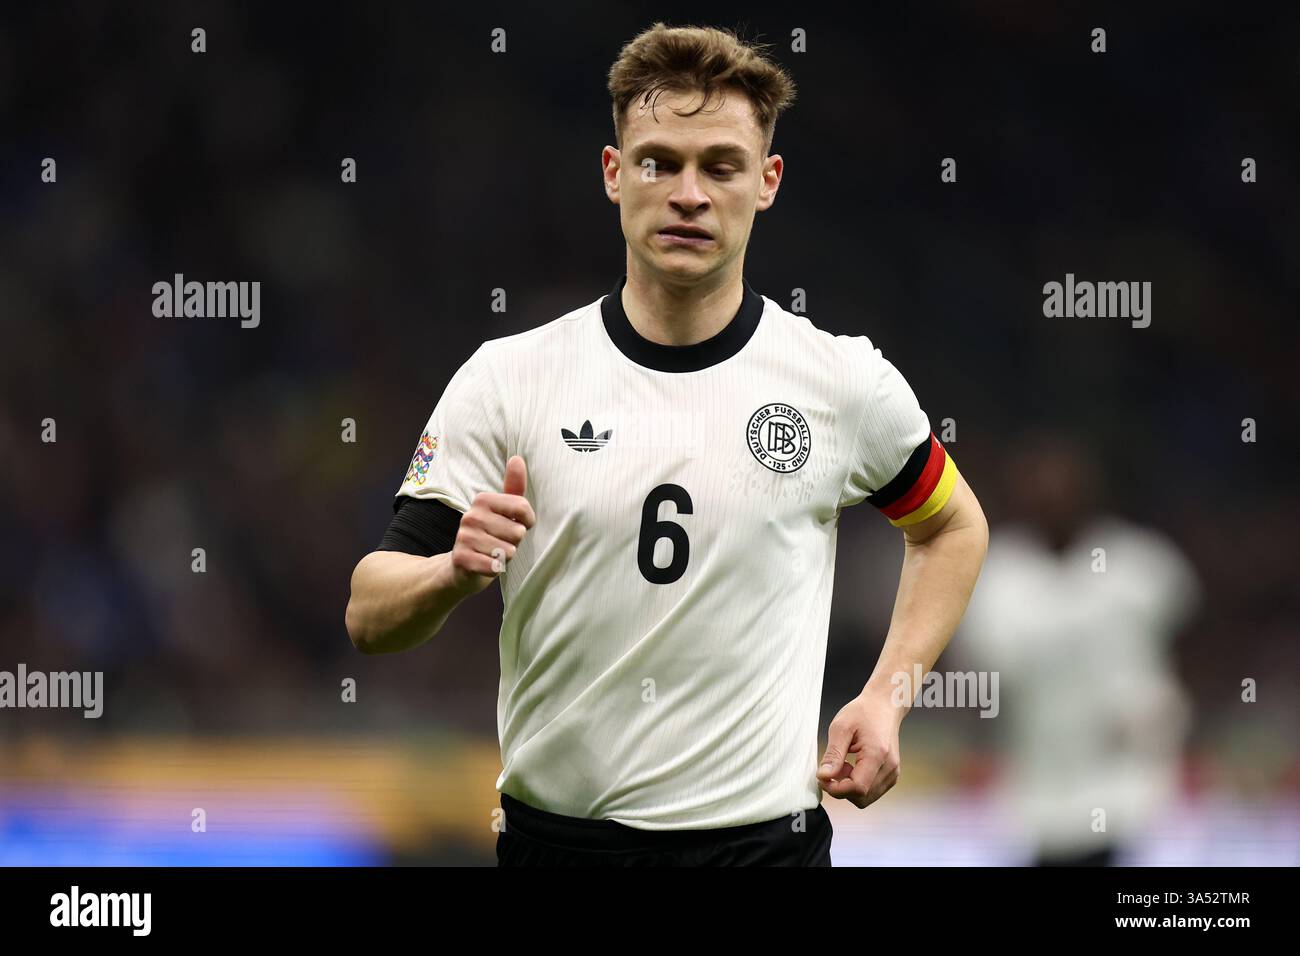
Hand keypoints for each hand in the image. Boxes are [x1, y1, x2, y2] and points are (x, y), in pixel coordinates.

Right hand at [448, 455, 535, 594]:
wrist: (462, 566)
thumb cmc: (490, 535)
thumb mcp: (503, 510)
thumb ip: (513, 487)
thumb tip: (517, 458)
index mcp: (483, 500)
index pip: (523, 507)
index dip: (527, 522)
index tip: (519, 525)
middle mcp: (471, 515)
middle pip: (518, 531)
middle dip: (515, 542)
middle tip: (500, 542)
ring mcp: (464, 537)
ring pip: (509, 551)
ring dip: (505, 556)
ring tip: (493, 553)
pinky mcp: (462, 559)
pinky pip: (495, 566)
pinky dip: (496, 569)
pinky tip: (486, 564)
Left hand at [816, 691, 904, 808]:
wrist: (884, 705)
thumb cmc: (863, 712)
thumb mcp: (841, 728)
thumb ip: (833, 754)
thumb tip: (823, 776)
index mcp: (878, 755)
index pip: (857, 788)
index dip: (835, 788)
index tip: (822, 778)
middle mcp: (890, 767)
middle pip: (862, 797)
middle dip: (842, 788)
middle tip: (833, 767)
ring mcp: (893, 772)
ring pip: (866, 798)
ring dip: (849, 787)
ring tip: (843, 764)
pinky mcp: (892, 774)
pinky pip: (872, 791)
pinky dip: (858, 784)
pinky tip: (852, 766)